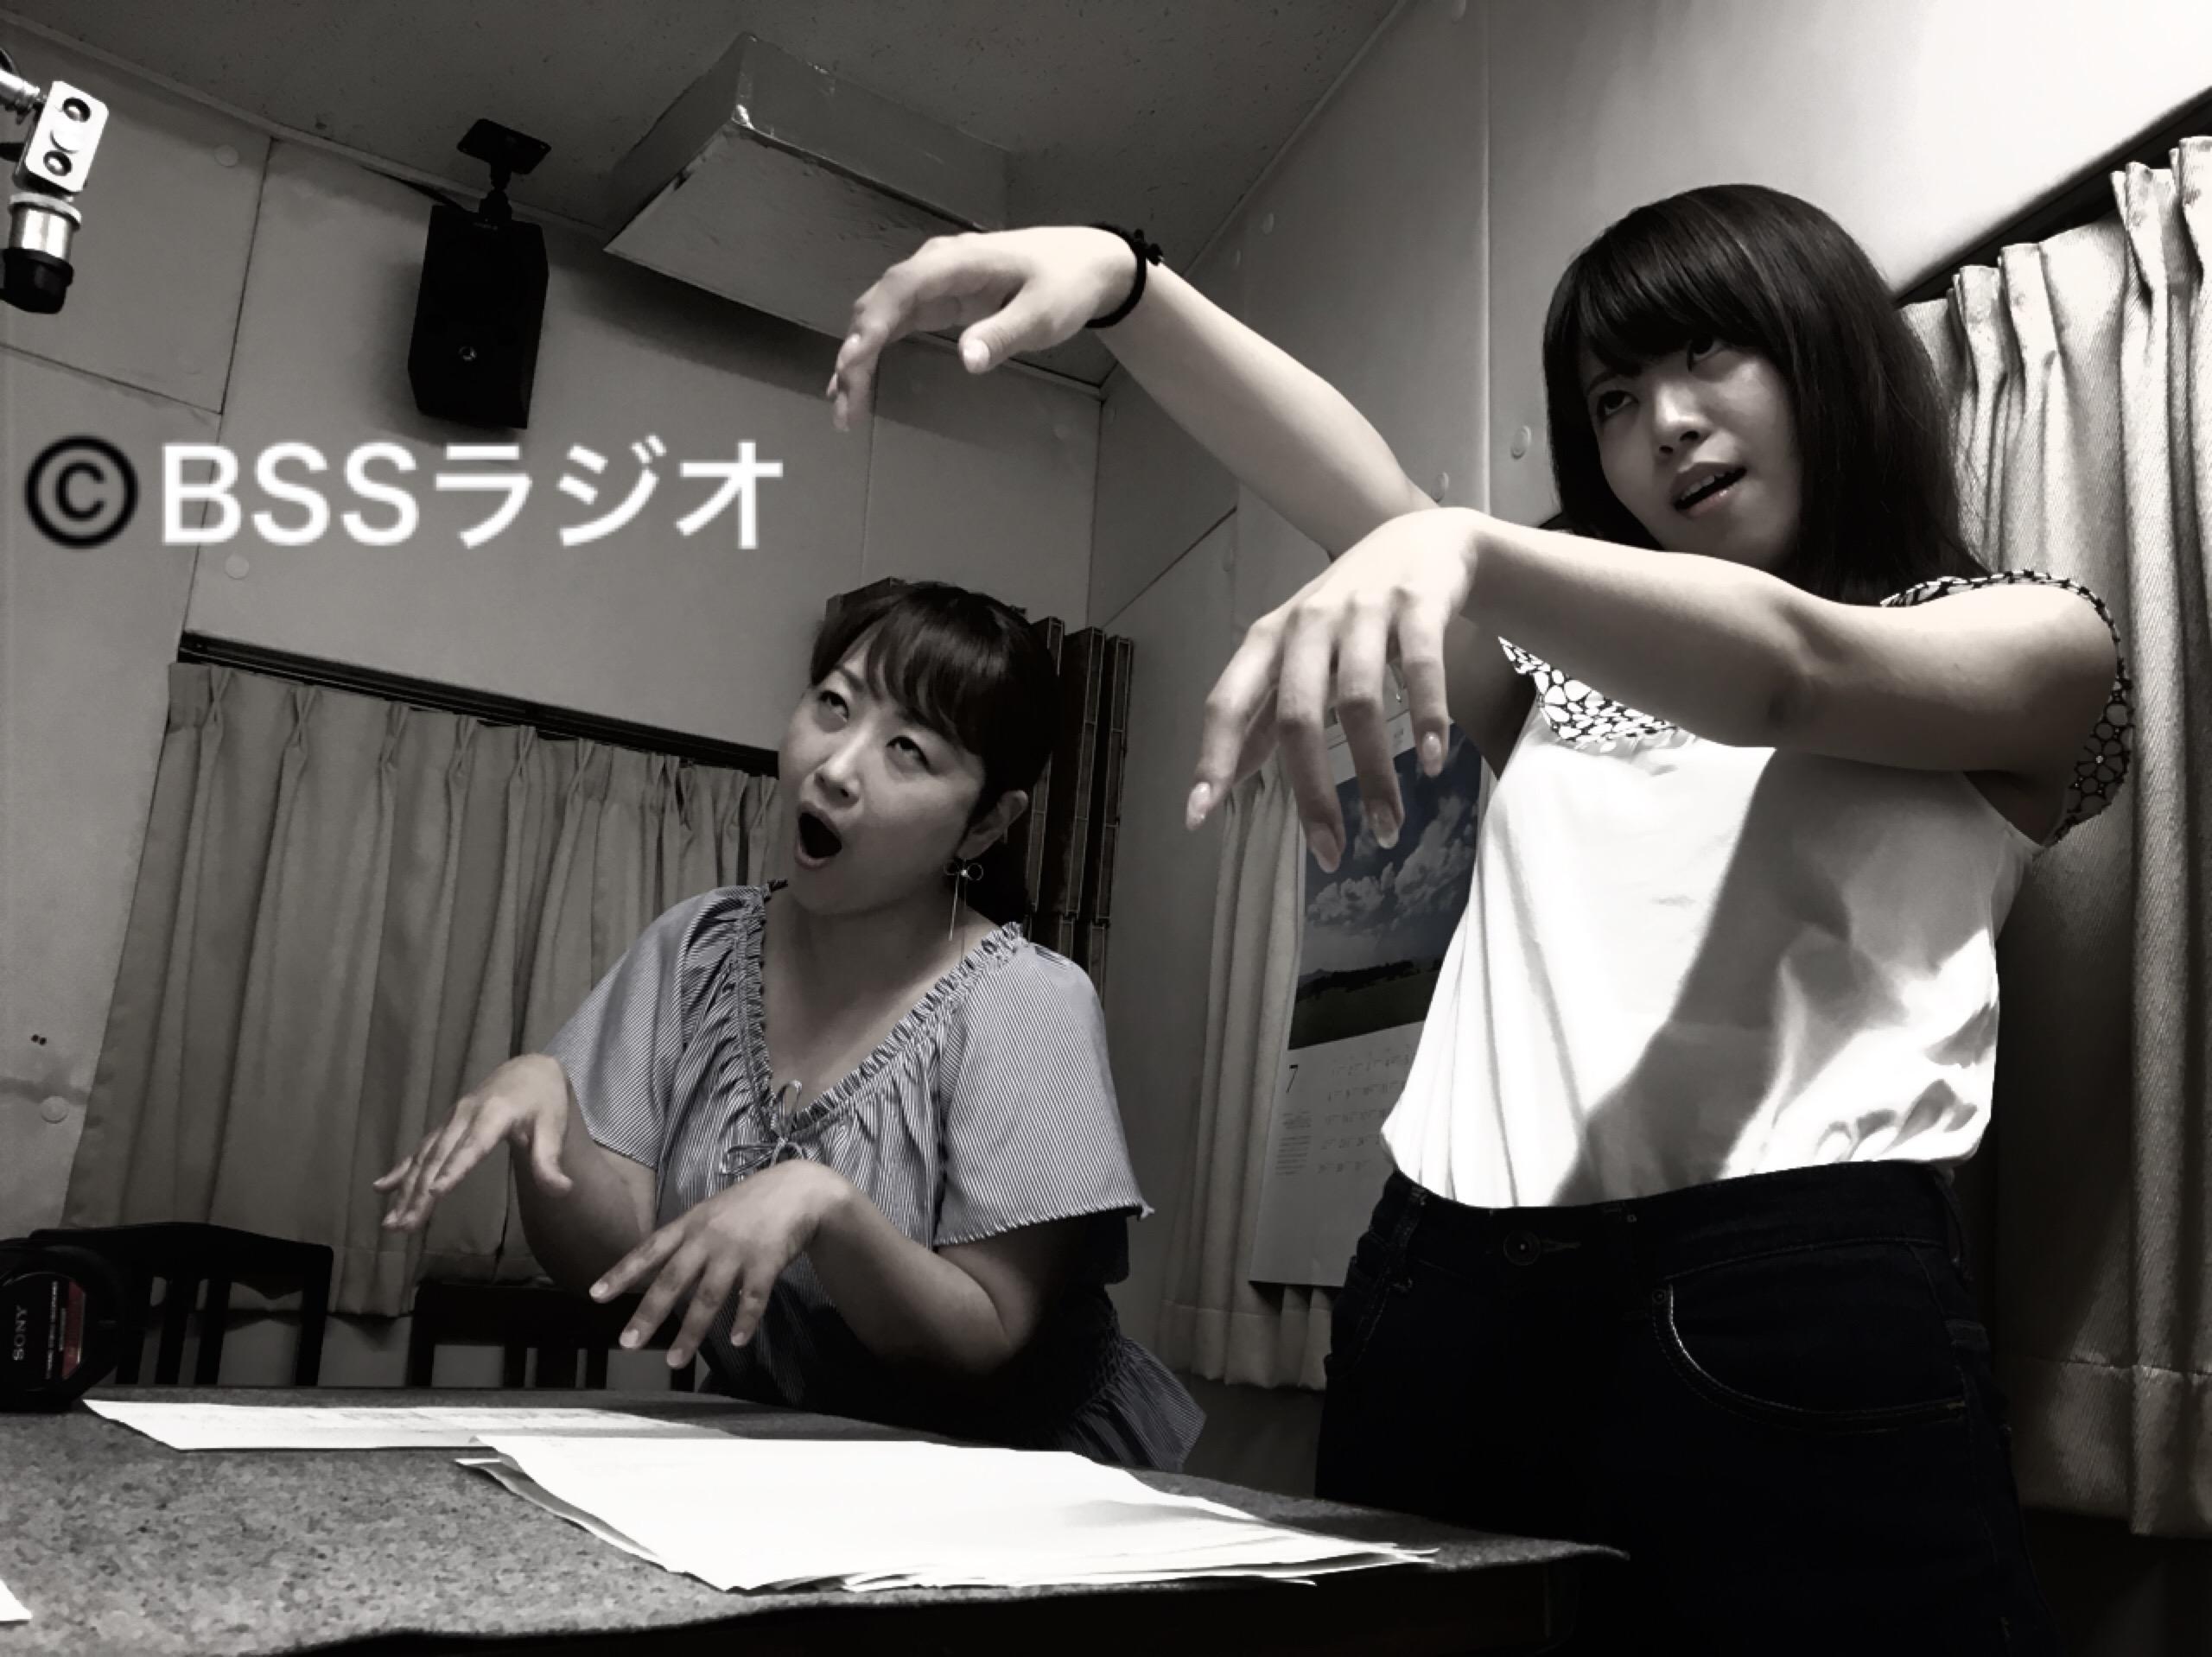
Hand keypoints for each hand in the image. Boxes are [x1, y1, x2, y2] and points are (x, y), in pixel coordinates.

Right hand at [374, 1055, 572, 1231]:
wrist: (528, 1070)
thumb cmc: (543, 1102)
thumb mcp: (554, 1127)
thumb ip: (550, 1160)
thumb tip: (562, 1191)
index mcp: (494, 1115)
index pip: (472, 1147)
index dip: (453, 1169)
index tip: (434, 1193)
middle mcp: (465, 1117)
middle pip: (439, 1159)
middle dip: (418, 1194)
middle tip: (403, 1226)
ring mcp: (450, 1121)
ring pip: (424, 1159)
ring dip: (405, 1190)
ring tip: (392, 1222)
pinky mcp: (444, 1126)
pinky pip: (419, 1150)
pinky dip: (400, 1169)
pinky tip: (380, 1189)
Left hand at [589, 1159, 849, 1368]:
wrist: (799, 1189)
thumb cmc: (751, 1203)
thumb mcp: (710, 1211)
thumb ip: (686, 1237)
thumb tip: (654, 1266)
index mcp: (691, 1224)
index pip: (649, 1250)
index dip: (622, 1272)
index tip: (596, 1295)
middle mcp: (708, 1238)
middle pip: (672, 1280)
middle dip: (648, 1313)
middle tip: (628, 1343)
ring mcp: (737, 1250)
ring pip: (708, 1297)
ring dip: (690, 1332)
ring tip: (674, 1361)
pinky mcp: (766, 1261)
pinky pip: (752, 1298)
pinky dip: (744, 1321)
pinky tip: (736, 1342)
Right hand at [828, 227, 1137, 428]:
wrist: (1085, 264)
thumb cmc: (1064, 285)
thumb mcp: (1042, 314)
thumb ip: (1003, 334)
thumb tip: (966, 359)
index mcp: (957, 261)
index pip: (903, 288)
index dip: (876, 323)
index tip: (855, 359)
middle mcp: (934, 266)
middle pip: (879, 304)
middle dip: (856, 353)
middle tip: (846, 404)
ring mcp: (932, 283)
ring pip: (879, 316)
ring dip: (858, 359)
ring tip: (845, 408)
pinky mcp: (936, 300)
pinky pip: (894, 324)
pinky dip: (873, 352)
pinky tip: (856, 383)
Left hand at [1186, 508, 1482, 870]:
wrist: (1426, 540)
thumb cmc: (1349, 612)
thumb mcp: (1299, 655)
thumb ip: (1262, 712)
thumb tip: (1223, 779)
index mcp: (1269, 640)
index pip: (1226, 701)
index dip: (1212, 757)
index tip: (1199, 816)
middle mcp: (1308, 622)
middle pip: (1296, 715)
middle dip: (1311, 792)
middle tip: (1330, 854)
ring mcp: (1363, 609)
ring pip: (1359, 701)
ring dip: (1375, 775)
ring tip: (1387, 829)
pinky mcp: (1418, 603)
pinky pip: (1420, 667)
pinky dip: (1427, 719)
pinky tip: (1434, 764)